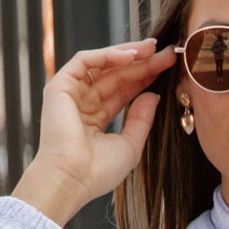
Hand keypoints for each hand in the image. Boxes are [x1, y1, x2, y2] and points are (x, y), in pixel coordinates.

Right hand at [14, 41, 177, 222]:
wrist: (71, 179)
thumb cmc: (97, 172)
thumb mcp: (130, 145)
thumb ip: (142, 119)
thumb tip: (153, 96)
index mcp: (95, 120)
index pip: (124, 91)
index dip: (146, 77)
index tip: (168, 67)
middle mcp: (82, 104)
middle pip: (117, 75)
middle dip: (142, 63)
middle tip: (167, 53)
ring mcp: (70, 94)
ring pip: (102, 65)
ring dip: (128, 54)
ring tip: (153, 48)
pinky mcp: (60, 86)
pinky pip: (85, 61)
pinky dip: (108, 55)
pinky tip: (132, 55)